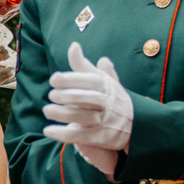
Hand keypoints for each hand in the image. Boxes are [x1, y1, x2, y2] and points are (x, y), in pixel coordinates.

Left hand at [42, 43, 133, 176]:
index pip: (88, 80)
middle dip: (65, 96)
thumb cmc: (112, 97)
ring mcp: (106, 120)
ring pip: (81, 116)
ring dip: (61, 114)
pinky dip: (63, 134)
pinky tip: (48, 131)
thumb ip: (84, 65)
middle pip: (85, 98)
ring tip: (47, 110)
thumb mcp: (101, 79)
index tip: (54, 79)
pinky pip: (80, 135)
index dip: (70, 79)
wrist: (136, 123)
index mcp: (107, 86)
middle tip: (51, 95)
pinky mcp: (102, 137)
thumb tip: (73, 45)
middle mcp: (108, 102)